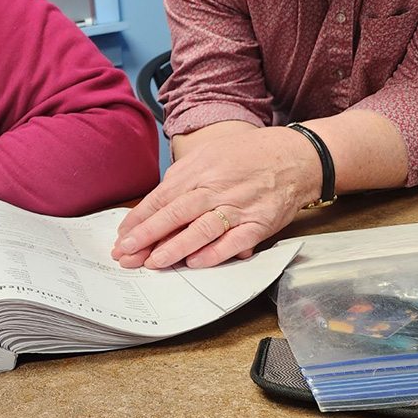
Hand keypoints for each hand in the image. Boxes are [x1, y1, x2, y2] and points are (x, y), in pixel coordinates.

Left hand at [111, 126, 318, 269]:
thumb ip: (182, 178)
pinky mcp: (259, 223)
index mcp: (199, 170)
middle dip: (146, 236)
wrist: (295, 157)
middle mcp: (215, 188)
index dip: (139, 219)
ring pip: (200, 229)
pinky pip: (233, 241)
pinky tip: (194, 263)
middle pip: (174, 213)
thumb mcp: (208, 154)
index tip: (122, 236)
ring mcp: (238, 206)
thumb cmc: (247, 156)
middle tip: (125, 254)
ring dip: (174, 248)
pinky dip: (214, 253)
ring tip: (152, 262)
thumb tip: (157, 204)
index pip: (161, 198)